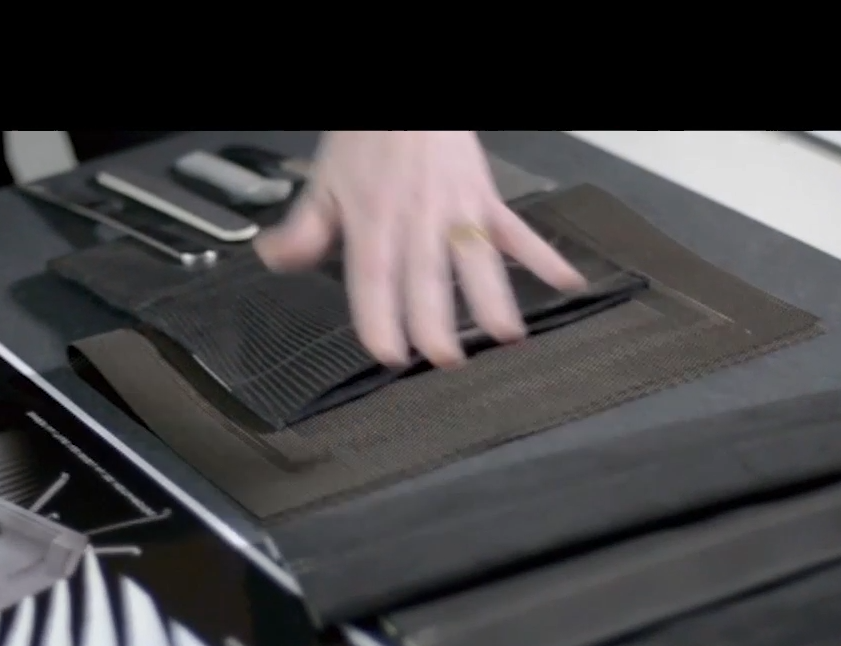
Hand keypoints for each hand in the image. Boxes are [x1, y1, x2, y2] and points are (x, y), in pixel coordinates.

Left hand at [254, 131, 587, 368]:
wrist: (401, 89)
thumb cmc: (367, 136)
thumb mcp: (324, 180)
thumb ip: (303, 229)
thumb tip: (271, 258)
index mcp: (372, 218)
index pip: (375, 275)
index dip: (380, 315)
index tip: (387, 352)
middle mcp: (416, 217)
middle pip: (427, 275)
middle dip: (439, 320)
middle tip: (447, 360)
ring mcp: (456, 208)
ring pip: (476, 257)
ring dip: (494, 296)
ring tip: (508, 336)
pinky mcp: (485, 197)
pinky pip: (517, 229)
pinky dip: (545, 255)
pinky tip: (569, 281)